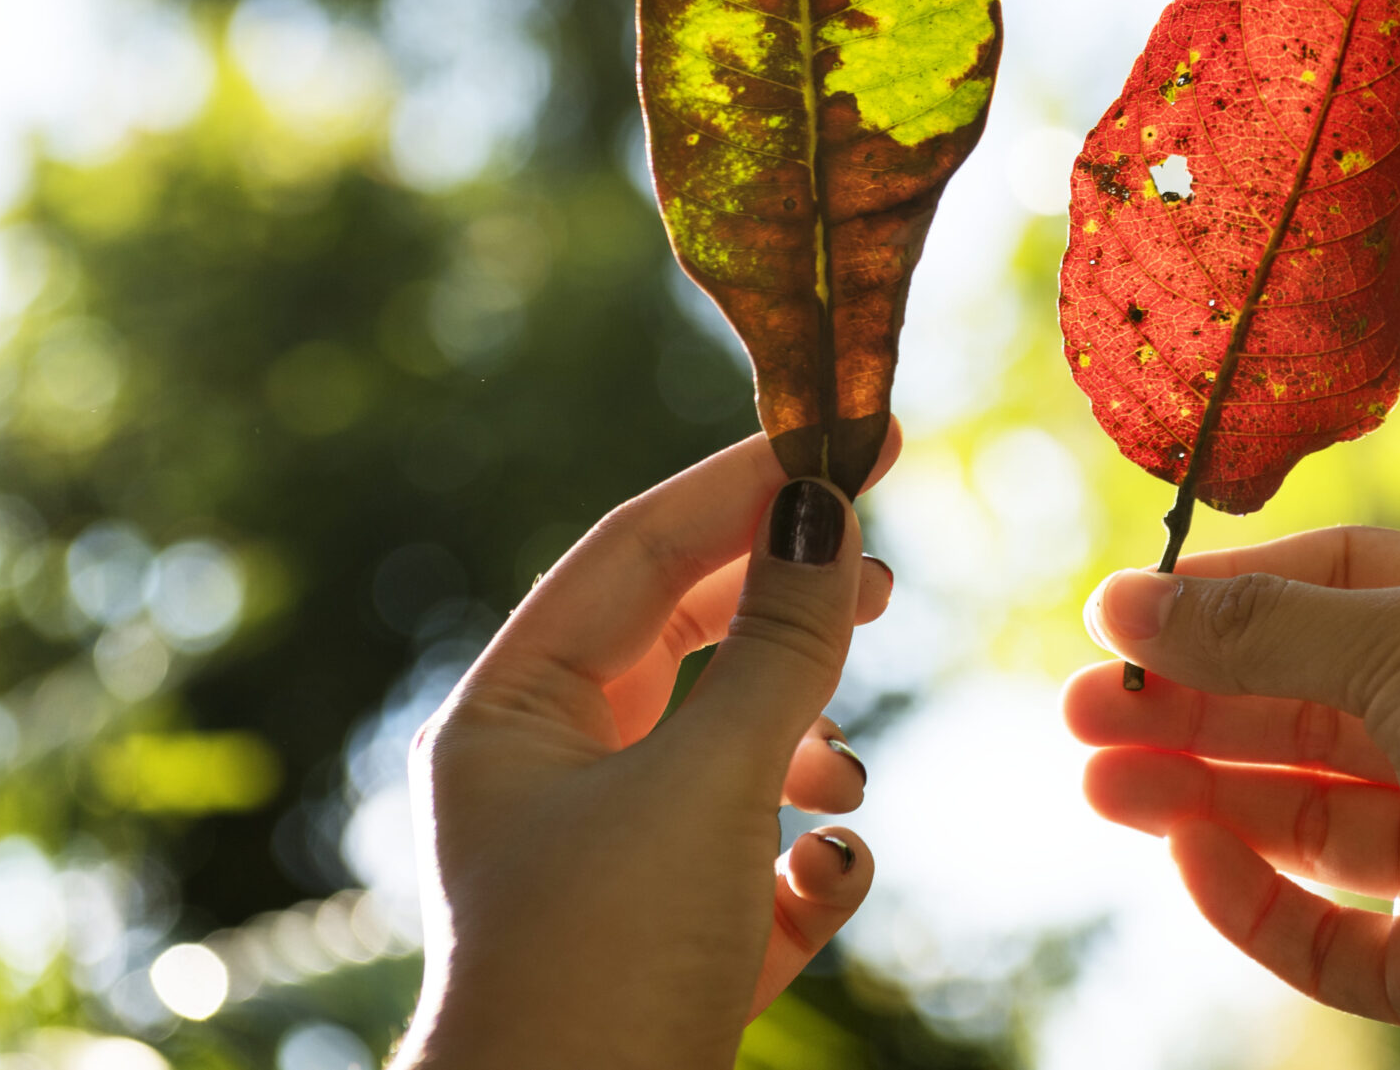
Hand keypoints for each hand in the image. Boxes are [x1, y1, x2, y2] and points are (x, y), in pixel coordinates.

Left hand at [390, 429, 896, 1069]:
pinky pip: (756, 861)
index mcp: (514, 716)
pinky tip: (827, 873)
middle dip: (788, 612)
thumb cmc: (604, 967)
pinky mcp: (671, 946)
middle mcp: (553, 778)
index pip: (637, 553)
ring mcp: (612, 865)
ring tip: (844, 763)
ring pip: (728, 749)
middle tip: (885, 574)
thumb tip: (827, 508)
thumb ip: (779, 645)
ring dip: (804, 742)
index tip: (849, 433)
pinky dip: (807, 858)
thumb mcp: (706, 784)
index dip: (744, 484)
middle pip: (686, 642)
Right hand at [1064, 528, 1399, 1069]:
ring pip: (1308, 822)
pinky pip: (1336, 936)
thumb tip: (1133, 604)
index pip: (1341, 589)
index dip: (1232, 602)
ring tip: (1099, 783)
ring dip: (1201, 795)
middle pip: (1309, 711)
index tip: (1122, 618)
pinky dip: (1257, 900)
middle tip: (1080, 711)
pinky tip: (1189, 857)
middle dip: (1194, 706)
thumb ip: (1268, 629)